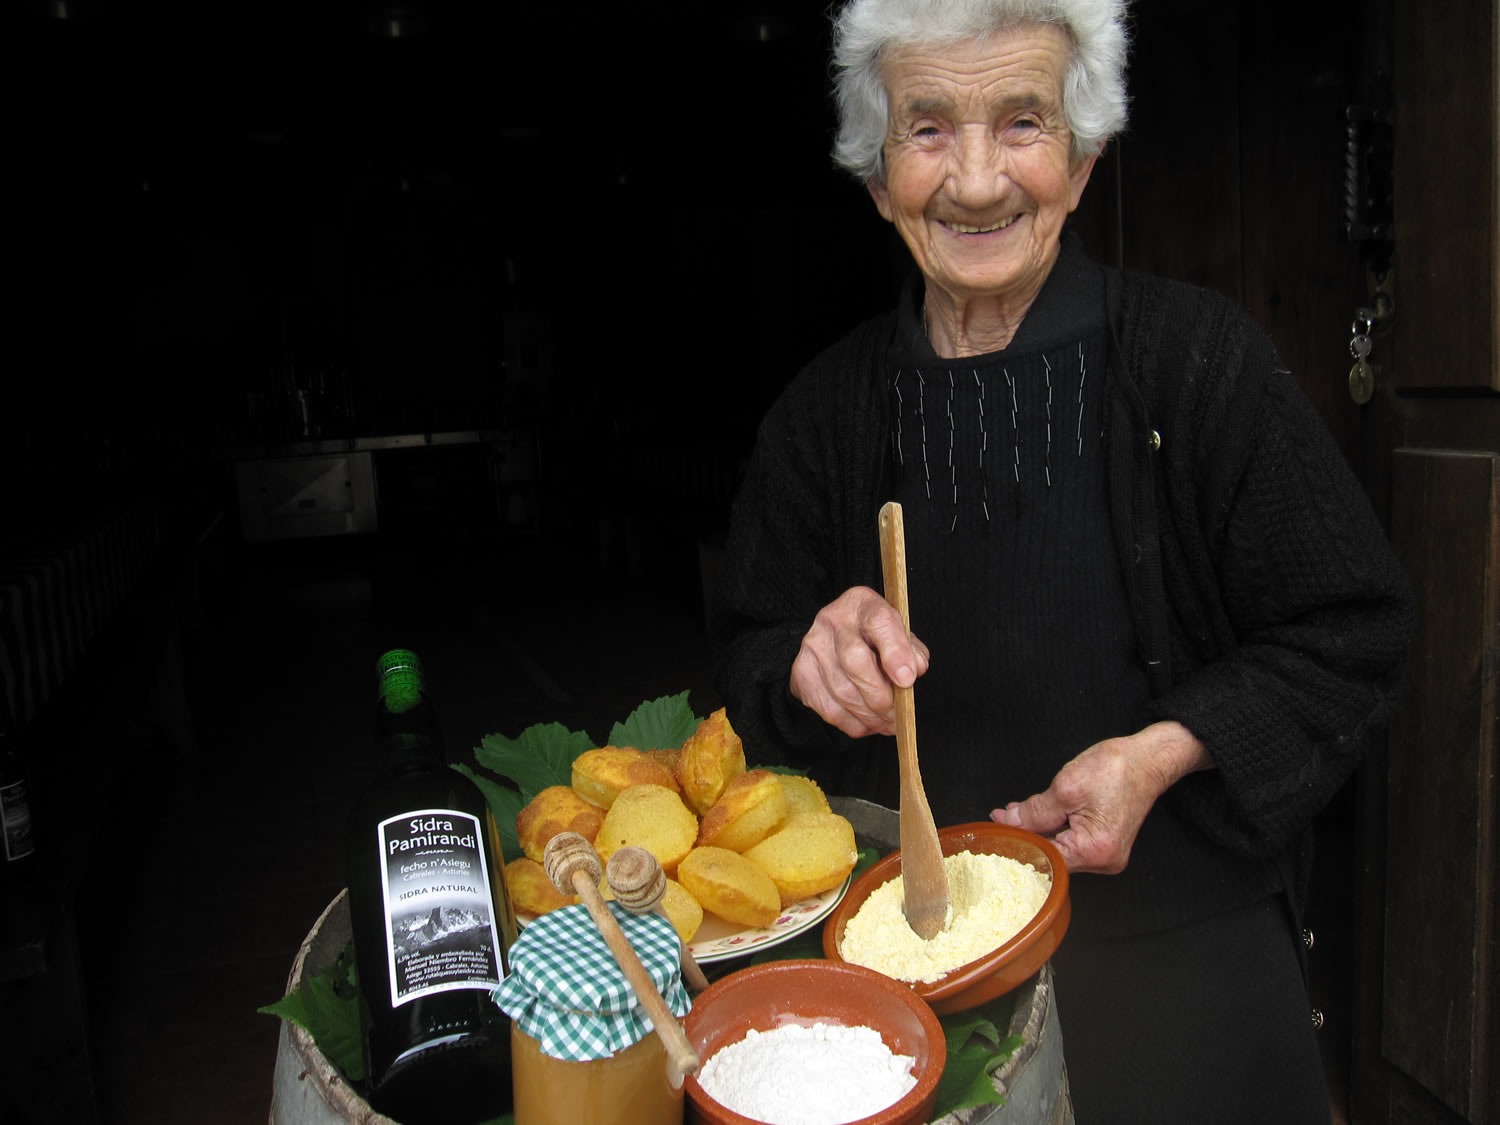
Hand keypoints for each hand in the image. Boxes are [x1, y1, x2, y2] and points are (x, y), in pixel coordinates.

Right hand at [790, 586, 930, 738]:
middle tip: (897, 713)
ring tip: (888, 722)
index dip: (895, 652)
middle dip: (881, 695)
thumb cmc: (874, 639)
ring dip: (871, 716)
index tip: (907, 679)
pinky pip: (830, 710)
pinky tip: (868, 722)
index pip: (879, 621)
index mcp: (862, 603)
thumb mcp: (898, 635)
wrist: (833, 643)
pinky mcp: (802, 674)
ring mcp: (812, 647)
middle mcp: (832, 620)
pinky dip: (854, 723)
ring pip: (843, 692)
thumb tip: (914, 669)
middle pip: (855, 660)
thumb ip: (911, 650)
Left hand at [990, 721, 1210, 873]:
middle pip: (1053, 857)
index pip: (1044, 858)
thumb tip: (1007, 821)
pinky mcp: (1106, 845)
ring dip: (1040, 831)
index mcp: (1095, 851)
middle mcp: (1104, 861)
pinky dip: (1055, 829)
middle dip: (1027, 836)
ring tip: (1018, 812)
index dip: (1019, 842)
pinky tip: (1040, 815)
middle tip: (1002, 818)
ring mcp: (1107, 856)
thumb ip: (1033, 811)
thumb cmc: (1116, 769)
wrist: (1149, 759)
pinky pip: (1073, 843)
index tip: (996, 830)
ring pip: (1061, 849)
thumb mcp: (1066, 787)